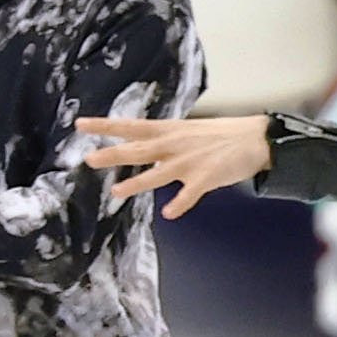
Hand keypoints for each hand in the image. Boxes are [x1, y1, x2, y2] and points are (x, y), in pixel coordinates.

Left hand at [80, 112, 271, 217]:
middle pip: (139, 150)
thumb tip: (146, 153)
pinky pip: (189, 194)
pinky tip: (169, 213)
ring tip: (116, 193)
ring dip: (137, 183)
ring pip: (157, 174)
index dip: (105, 126)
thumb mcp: (188, 131)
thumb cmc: (222, 135)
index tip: (80, 124)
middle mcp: (174, 145)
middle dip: (114, 155)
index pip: (131, 126)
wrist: (256, 138)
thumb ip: (166, 142)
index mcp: (169, 130)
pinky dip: (180, 203)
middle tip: (89, 159)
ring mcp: (190, 161)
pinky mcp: (207, 177)